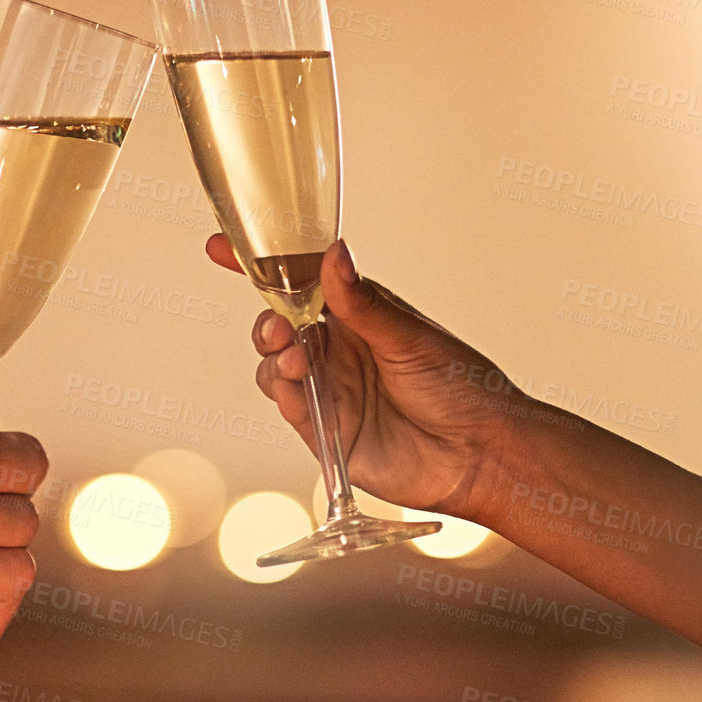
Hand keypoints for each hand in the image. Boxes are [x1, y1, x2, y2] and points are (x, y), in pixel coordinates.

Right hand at [208, 234, 520, 523]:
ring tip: (297, 360)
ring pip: (274, 365)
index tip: (221, 246)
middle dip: (267, 320)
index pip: (301, 281)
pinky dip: (283, 392)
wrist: (480, 454)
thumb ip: (362, 302)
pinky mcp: (324, 430)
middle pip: (277, 324)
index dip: (261, 265)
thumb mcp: (410, 336)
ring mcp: (329, 389)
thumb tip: (333, 254)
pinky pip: (288, 405)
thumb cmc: (462, 387)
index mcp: (359, 314)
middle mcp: (338, 349)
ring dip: (274, 356)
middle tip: (279, 326)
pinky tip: (297, 388)